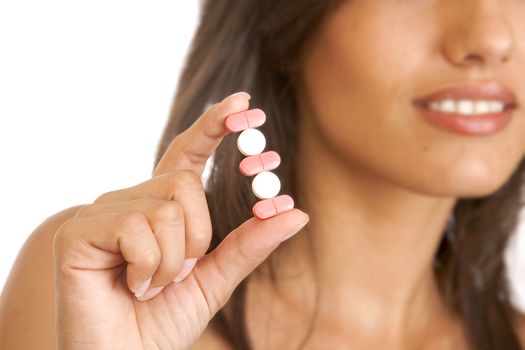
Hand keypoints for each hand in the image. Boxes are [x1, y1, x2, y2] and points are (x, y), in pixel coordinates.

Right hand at [52, 92, 309, 349]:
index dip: (212, 126)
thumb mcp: (216, 279)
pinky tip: (130, 286)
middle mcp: (128, 201)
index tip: (243, 102)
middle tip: (176, 274)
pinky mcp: (78, 232)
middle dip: (196, 238)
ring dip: (172, 260)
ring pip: (165, 208)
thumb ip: (250, 245)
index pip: (186, 155)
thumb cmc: (163, 321)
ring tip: (149, 285)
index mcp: (158, 209)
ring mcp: (99, 213)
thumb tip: (297, 212)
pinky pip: (136, 227)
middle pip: (184, 184)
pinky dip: (149, 267)